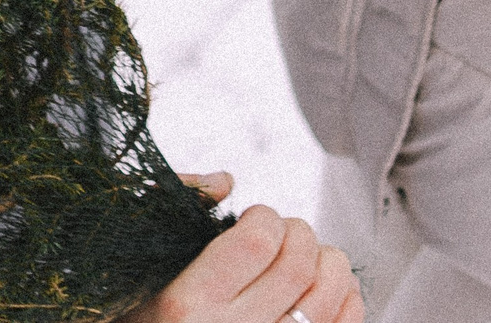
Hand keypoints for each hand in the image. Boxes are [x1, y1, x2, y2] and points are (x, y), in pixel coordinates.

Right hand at [128, 205, 365, 322]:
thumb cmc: (142, 307)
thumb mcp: (144, 255)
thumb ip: (178, 205)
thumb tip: (226, 182)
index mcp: (185, 304)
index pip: (256, 242)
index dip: (265, 217)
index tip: (254, 218)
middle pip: (298, 265)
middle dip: (300, 233)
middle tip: (283, 233)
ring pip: (329, 298)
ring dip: (329, 262)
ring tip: (309, 256)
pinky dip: (348, 299)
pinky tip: (328, 286)